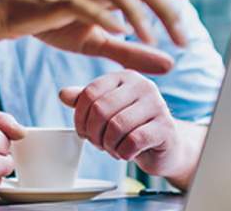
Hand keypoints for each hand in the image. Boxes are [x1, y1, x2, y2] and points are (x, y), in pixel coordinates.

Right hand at [0, 0, 230, 73]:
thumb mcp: (96, 43)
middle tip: (184, 38)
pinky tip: (118, 29)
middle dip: (169, 4)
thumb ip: (131, 52)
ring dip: (138, 9)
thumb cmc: (51, 24)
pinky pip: (83, 2)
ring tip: (152, 37)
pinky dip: (103, 14)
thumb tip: (171, 65)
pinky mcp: (55, 0)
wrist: (6, 14)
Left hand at [59, 70, 202, 188]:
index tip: (81, 131)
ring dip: (108, 144)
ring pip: (116, 126)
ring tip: (111, 149)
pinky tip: (125, 153)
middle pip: (101, 109)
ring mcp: (157, 105)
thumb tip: (63, 94)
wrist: (167, 147)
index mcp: (124, 76)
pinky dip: (123, 152)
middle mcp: (142, 85)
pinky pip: (133, 141)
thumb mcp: (107, 110)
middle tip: (97, 143)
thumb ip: (85, 100)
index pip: (90, 92)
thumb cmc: (133, 126)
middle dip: (93, 132)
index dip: (80, 116)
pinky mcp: (166, 128)